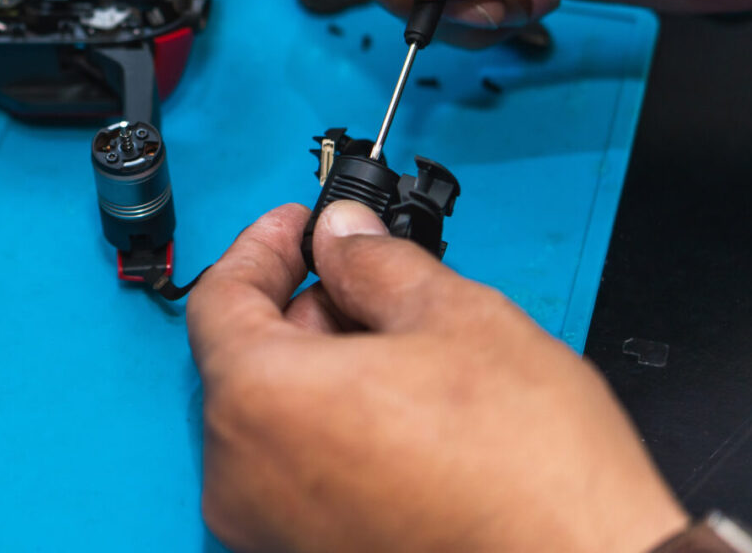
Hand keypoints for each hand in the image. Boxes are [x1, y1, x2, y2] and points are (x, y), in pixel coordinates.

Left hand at [186, 201, 686, 552]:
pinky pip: (298, 471)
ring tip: (405, 351)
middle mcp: (243, 476)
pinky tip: (404, 413)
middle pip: (243, 361)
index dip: (263, 248)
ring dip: (323, 369)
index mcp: (258, 403)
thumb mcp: (456, 319)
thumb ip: (376, 263)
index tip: (299, 227)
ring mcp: (273, 527)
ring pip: (273, 418)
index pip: (220, 299)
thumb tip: (343, 236)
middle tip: (368, 281)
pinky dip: (333, 428)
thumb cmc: (531, 477)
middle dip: (303, 309)